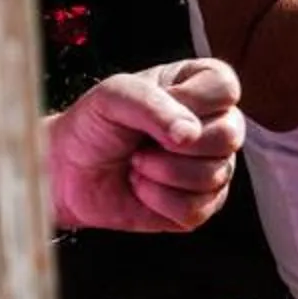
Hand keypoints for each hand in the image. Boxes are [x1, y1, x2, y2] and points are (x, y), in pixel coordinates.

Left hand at [47, 60, 244, 232]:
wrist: (68, 170)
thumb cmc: (94, 125)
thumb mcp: (115, 96)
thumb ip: (153, 104)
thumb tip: (189, 134)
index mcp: (200, 89)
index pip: (226, 89)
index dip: (194, 101)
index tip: (160, 106)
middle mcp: (213, 127)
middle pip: (229, 136)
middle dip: (174, 145)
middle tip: (143, 143)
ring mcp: (212, 169)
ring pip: (213, 176)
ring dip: (161, 173)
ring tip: (137, 164)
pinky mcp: (200, 206)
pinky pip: (196, 209)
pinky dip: (158, 200)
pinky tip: (142, 187)